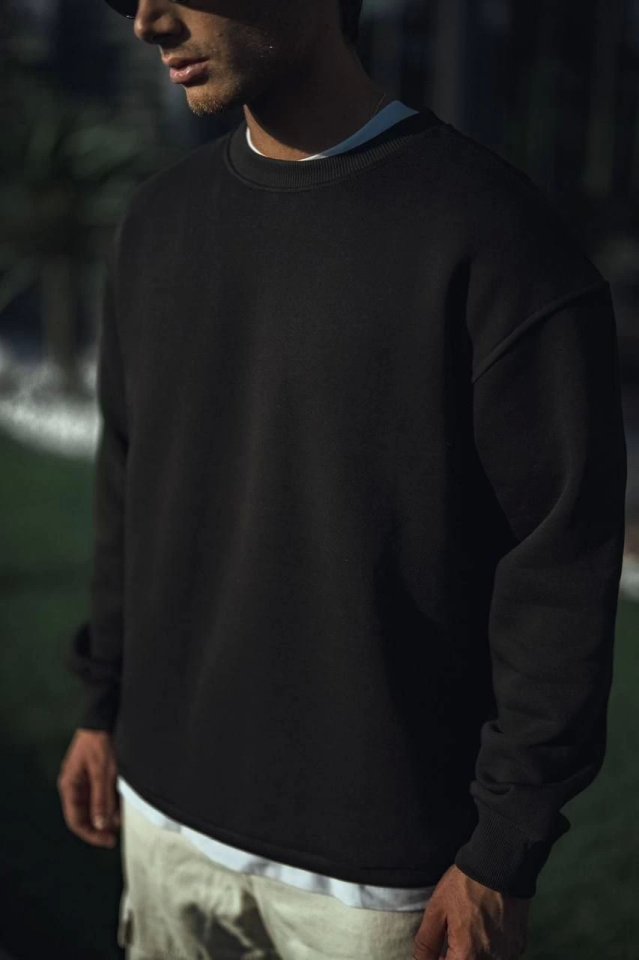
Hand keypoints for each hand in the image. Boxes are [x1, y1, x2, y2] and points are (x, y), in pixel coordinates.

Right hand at [57, 728, 120, 847]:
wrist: (103, 719)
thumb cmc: (99, 744)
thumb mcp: (102, 773)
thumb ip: (101, 799)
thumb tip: (100, 825)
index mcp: (69, 786)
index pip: (75, 820)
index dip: (91, 834)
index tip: (108, 841)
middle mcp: (74, 786)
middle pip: (84, 815)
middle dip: (100, 825)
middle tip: (117, 834)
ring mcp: (84, 781)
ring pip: (94, 806)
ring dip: (107, 815)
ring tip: (122, 820)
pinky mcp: (94, 776)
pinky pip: (100, 795)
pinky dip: (110, 802)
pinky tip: (121, 807)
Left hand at [412, 864, 530, 958]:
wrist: (500, 864)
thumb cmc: (463, 885)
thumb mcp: (436, 910)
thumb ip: (426, 943)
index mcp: (467, 956)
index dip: (439, 959)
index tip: (437, 950)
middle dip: (455, 955)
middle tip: (451, 939)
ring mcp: (508, 955)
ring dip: (473, 954)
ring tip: (469, 930)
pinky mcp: (519, 945)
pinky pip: (500, 956)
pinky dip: (490, 949)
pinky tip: (485, 929)